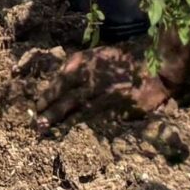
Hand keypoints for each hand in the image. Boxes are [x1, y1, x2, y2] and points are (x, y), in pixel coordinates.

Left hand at [28, 43, 174, 122]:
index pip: (60, 81)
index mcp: (85, 64)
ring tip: (48, 130)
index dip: (48, 95)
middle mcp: (93, 80)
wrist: (153, 68)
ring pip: (80, 111)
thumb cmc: (122, 61)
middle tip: (37, 124)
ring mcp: (105, 97)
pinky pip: (99, 120)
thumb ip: (77, 66)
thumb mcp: (96, 55)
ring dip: (64, 121)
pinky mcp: (119, 110)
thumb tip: (58, 79)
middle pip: (67, 99)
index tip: (37, 106)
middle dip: (51, 112)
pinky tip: (75, 134)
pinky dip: (86, 127)